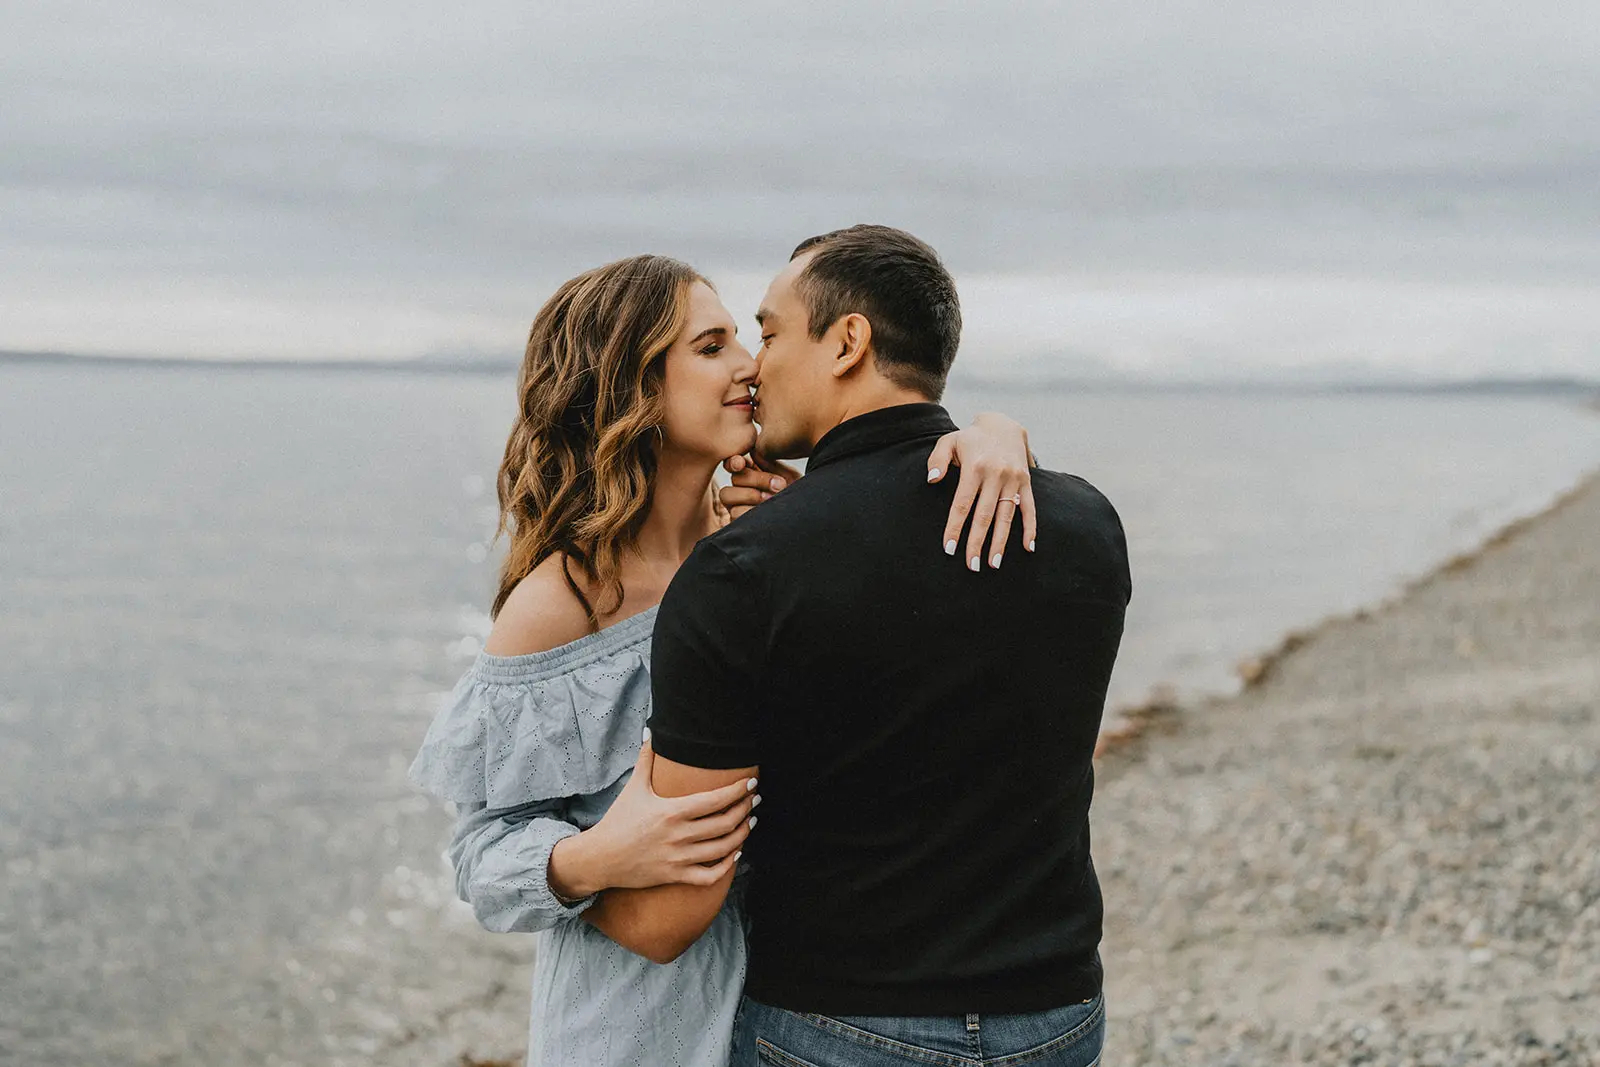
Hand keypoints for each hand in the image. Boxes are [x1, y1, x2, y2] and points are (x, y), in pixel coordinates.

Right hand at [549, 736, 757, 896]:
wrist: (600, 858)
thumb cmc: (618, 821)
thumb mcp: (633, 788)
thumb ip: (646, 759)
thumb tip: (650, 731)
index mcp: (671, 811)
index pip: (714, 800)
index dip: (738, 791)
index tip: (751, 783)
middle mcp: (678, 835)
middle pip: (725, 823)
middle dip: (745, 810)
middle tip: (755, 800)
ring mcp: (678, 858)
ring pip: (723, 849)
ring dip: (742, 835)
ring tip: (750, 822)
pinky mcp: (675, 876)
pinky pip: (709, 876)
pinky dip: (726, 865)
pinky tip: (734, 853)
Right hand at [717, 453, 801, 519]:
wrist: (804, 517)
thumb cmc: (796, 495)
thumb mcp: (787, 477)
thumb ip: (770, 464)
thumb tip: (753, 450)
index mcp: (750, 474)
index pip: (733, 463)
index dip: (735, 461)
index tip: (742, 463)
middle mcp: (740, 488)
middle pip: (734, 477)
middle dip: (756, 479)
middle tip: (779, 484)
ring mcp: (736, 506)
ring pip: (727, 495)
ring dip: (750, 495)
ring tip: (771, 499)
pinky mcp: (737, 523)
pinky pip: (733, 513)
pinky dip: (749, 511)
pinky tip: (765, 512)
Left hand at [926, 412, 1036, 570]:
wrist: (1003, 424)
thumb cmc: (969, 438)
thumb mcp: (949, 441)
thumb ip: (938, 460)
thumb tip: (931, 480)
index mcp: (974, 468)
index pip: (962, 504)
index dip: (955, 527)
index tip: (950, 548)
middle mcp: (995, 475)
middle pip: (984, 515)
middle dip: (977, 542)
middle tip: (971, 566)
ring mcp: (1013, 480)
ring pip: (1006, 516)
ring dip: (1001, 542)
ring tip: (994, 564)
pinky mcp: (1026, 482)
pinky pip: (1029, 508)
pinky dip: (1030, 528)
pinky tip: (1028, 547)